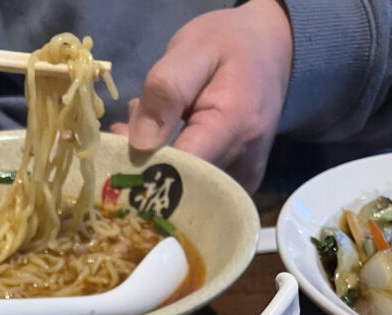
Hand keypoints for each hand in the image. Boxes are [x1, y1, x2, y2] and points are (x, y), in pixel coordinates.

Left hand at [111, 0, 292, 192]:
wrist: (272, 50)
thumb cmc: (231, 45)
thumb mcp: (193, 50)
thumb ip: (166, 90)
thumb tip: (140, 143)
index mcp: (233, 127)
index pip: (179, 171)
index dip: (143, 167)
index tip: (120, 142)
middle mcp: (243, 165)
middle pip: (180, 187)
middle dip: (145, 162)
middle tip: (130, 125)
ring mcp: (242, 182)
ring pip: (185, 192)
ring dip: (156, 164)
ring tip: (153, 123)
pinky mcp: (238, 187)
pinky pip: (197, 190)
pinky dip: (173, 168)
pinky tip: (168, 138)